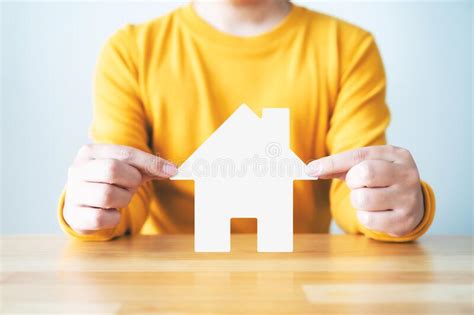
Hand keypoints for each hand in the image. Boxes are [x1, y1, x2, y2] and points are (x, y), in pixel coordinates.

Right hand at [63, 144, 176, 233]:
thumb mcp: (129, 169)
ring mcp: (73, 193)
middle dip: (131, 180)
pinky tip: (111, 213)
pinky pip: (101, 218)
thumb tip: (172, 169)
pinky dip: (113, 217)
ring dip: (123, 199)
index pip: (125, 153)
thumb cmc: (110, 182)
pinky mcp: (74, 215)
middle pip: (112, 170)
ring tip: (120, 198)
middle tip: (132, 186)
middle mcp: (77, 170)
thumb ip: (150, 166)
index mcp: (90, 152)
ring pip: (107, 194)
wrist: (84, 205)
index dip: (150, 163)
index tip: (171, 171)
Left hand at [305, 145, 423, 236]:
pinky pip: (368, 220)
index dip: (332, 162)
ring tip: (369, 199)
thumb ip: (340, 166)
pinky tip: (376, 212)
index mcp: (397, 155)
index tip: (312, 169)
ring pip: (362, 199)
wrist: (412, 203)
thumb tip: (312, 169)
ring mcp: (409, 199)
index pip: (359, 156)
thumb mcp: (366, 166)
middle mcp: (408, 175)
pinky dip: (364, 217)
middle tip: (358, 185)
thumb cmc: (382, 181)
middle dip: (353, 181)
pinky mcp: (404, 221)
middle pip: (364, 173)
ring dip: (357, 201)